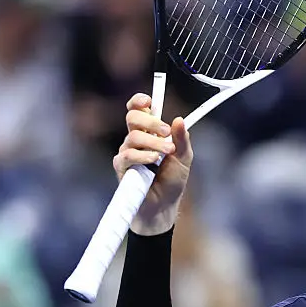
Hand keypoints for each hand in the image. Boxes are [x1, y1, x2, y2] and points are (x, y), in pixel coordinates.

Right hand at [114, 93, 193, 235]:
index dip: (139, 101)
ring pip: (133, 137)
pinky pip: (126, 156)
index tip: (148, 100)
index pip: (138, 110)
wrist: (164, 207)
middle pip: (132, 117)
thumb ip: (181, 139)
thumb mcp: (183, 158)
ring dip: (152, 142)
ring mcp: (127, 153)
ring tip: (166, 153)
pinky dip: (142, 155)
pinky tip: (153, 160)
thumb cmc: (172, 182)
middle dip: (150, 120)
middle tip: (166, 131)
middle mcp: (136, 140)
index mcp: (150, 133)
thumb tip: (179, 119)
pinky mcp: (122, 169)